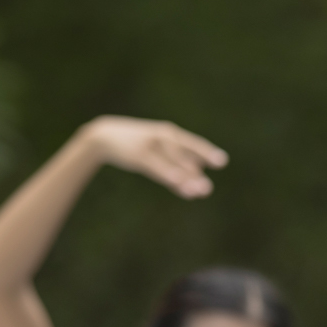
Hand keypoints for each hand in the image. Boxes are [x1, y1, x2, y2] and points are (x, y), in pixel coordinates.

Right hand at [74, 115, 226, 198]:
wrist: (104, 136)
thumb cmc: (136, 146)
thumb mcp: (157, 155)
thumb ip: (176, 170)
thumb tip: (196, 190)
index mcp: (169, 134)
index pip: (192, 144)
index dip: (207, 153)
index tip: (222, 162)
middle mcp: (163, 136)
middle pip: (184, 156)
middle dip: (196, 173)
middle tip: (207, 189)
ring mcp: (150, 144)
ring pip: (172, 162)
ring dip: (185, 178)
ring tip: (198, 192)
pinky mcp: (138, 154)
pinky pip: (156, 166)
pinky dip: (168, 174)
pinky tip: (178, 183)